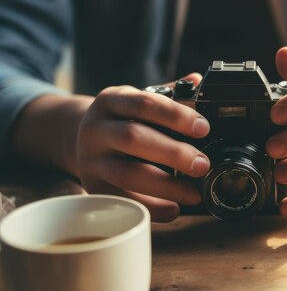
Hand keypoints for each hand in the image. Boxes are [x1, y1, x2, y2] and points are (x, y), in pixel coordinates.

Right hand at [76, 74, 210, 221]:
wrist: (80, 138)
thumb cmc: (122, 118)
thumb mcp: (138, 101)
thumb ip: (170, 95)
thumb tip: (199, 82)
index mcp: (111, 101)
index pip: (144, 103)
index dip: (175, 115)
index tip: (203, 128)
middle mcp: (96, 129)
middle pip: (133, 138)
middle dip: (173, 153)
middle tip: (202, 164)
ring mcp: (91, 160)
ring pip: (127, 174)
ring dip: (166, 186)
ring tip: (194, 193)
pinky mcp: (93, 187)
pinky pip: (123, 201)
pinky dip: (152, 207)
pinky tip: (174, 208)